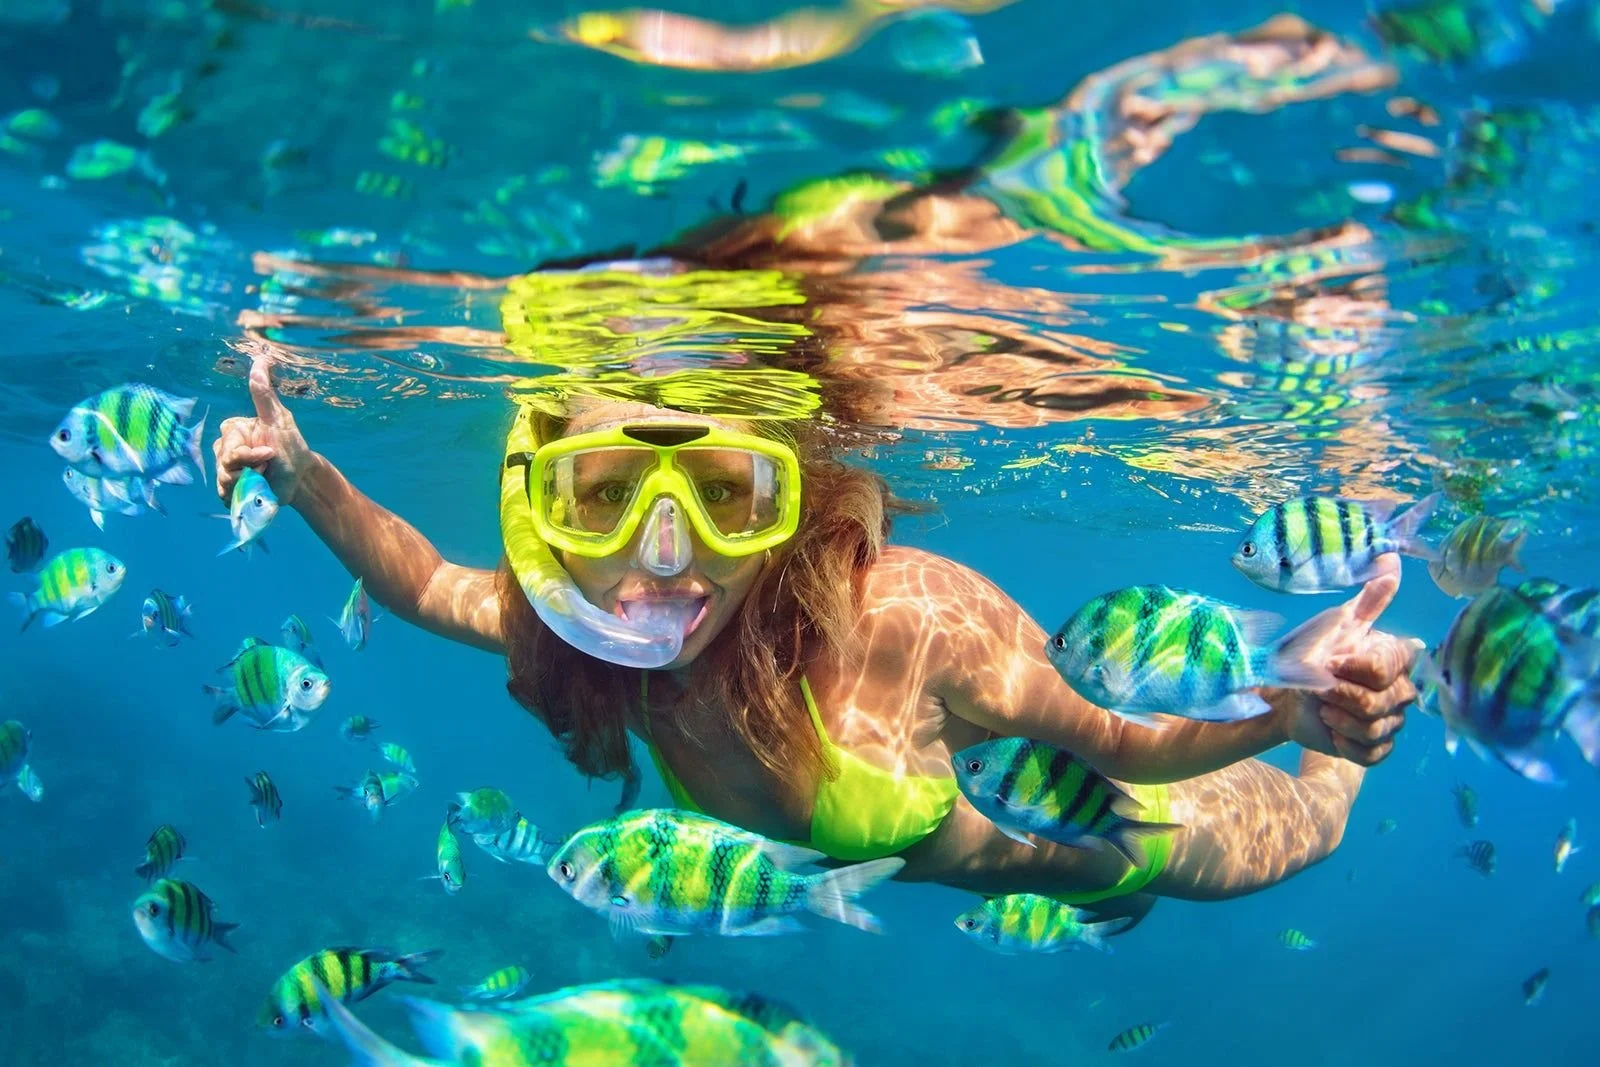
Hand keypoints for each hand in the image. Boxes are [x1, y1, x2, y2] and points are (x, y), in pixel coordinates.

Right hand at [213, 355, 312, 507]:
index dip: (247, 455)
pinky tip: (255, 491)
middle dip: (249, 470)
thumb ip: (264, 394)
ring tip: (263, 479)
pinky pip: (225, 495)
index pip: (228, 446)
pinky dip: (241, 496)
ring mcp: (225, 469)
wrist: (299, 480)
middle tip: (267, 467)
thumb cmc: (291, 447)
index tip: (269, 453)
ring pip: (223, 481)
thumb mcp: (279, 420)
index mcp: (234, 430)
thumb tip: (260, 359)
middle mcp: (225, 448)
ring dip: (247, 485)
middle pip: (224, 465)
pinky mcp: (229, 489)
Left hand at [1264, 557, 1421, 766]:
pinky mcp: (1376, 748)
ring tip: (1321, 708)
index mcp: (1395, 658)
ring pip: (1378, 729)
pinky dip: (1346, 743)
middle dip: (1341, 695)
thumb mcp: (1336, 623)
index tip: (1330, 662)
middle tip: (1318, 688)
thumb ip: (1369, 599)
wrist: (1283, 693)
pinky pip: (1373, 754)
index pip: (1388, 668)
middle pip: (1383, 702)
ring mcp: (1391, 721)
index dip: (1355, 668)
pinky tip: (1330, 730)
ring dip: (1340, 719)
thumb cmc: (1309, 653)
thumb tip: (1391, 560)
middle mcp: (1401, 690)